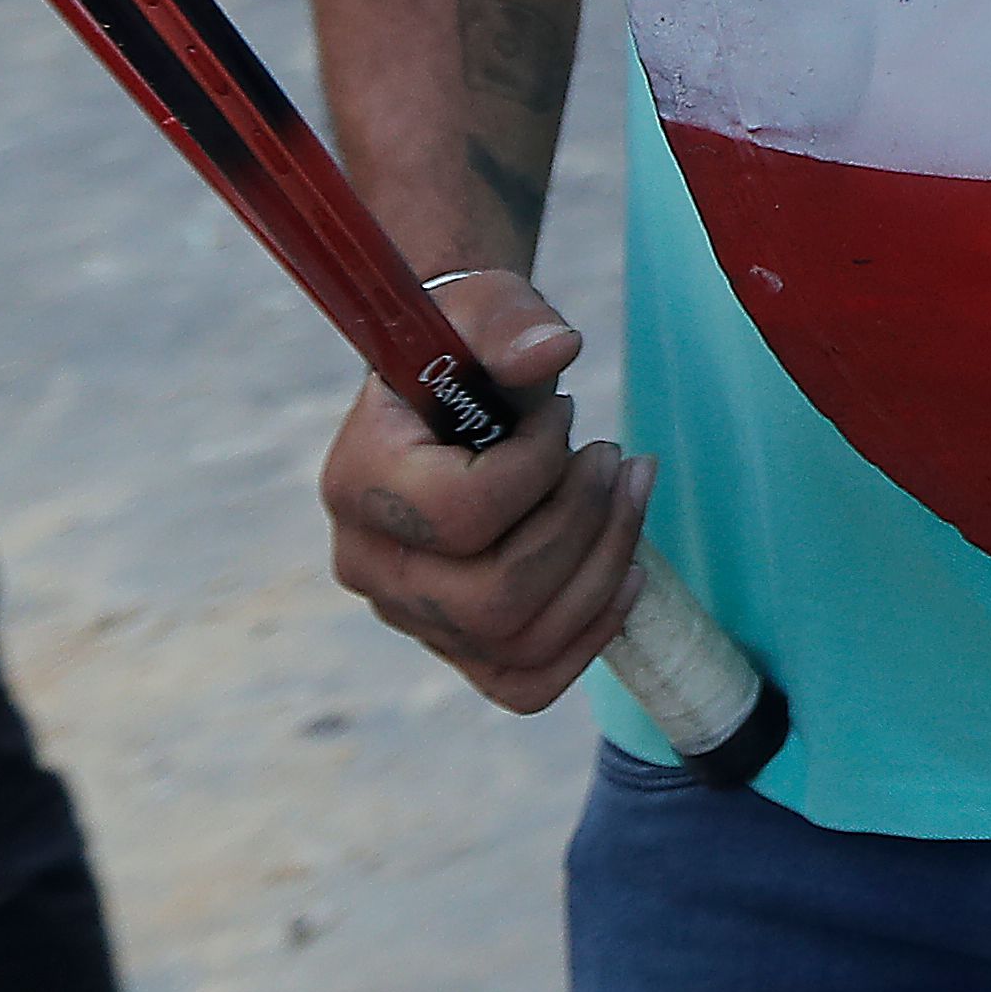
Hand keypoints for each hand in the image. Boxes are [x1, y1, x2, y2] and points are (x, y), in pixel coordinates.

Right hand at [318, 273, 654, 713]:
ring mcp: (409, 614)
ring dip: (602, 569)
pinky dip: (588, 637)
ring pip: (518, 642)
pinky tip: (631, 573)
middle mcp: (370, 563)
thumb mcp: (484, 310)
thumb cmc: (466, 347)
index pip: (460, 514)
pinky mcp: (454, 642)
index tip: (564, 413)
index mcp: (356, 482)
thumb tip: (555, 350)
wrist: (449, 387)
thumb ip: (510, 323)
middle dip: (582, 525)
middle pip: (493, 598)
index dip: (537, 466)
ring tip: (633, 492)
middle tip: (615, 458)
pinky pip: (524, 680)